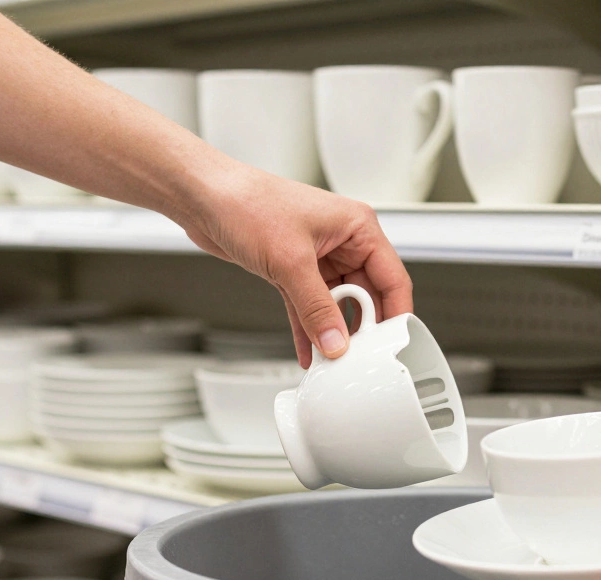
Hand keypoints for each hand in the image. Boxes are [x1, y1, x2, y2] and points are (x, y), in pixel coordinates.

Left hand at [173, 159, 412, 366]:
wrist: (204, 197)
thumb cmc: (247, 203)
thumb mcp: (290, 262)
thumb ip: (316, 308)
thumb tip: (336, 341)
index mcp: (357, 227)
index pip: (392, 277)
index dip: (396, 312)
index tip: (394, 344)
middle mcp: (342, 241)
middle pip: (366, 295)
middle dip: (361, 328)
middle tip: (359, 357)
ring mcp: (318, 257)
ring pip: (336, 304)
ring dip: (332, 332)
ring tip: (332, 359)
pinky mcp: (293, 270)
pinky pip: (309, 307)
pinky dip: (308, 329)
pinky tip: (308, 351)